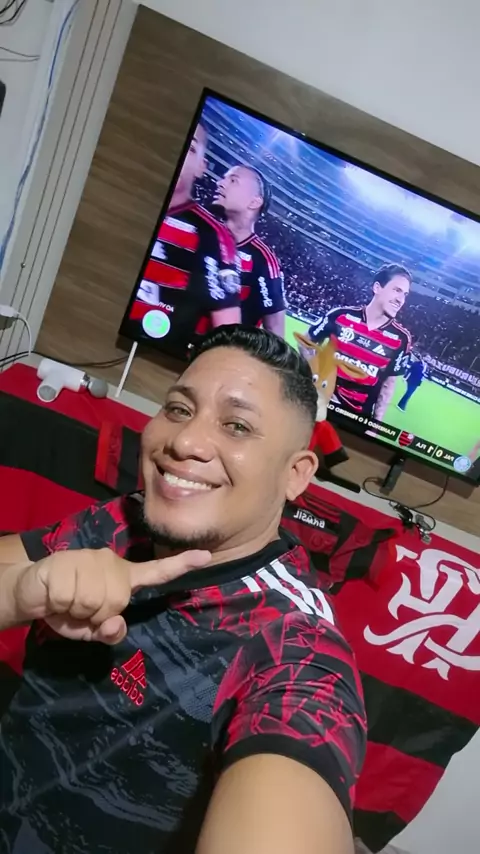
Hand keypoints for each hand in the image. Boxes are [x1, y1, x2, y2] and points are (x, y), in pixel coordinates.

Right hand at [13, 548, 210, 643]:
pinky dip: (61, 605)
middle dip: (95, 616)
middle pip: (117, 601)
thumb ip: (108, 632)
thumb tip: (116, 624)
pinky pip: (72, 597)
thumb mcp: (90, 629)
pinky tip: (55, 596)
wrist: (30, 591)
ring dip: (76, 611)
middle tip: (79, 610)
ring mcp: (88, 559)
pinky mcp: (66, 562)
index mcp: (121, 577)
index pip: (155, 571)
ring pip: (95, 601)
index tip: (206, 556)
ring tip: (66, 602)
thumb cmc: (66, 609)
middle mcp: (109, 562)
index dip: (181, 565)